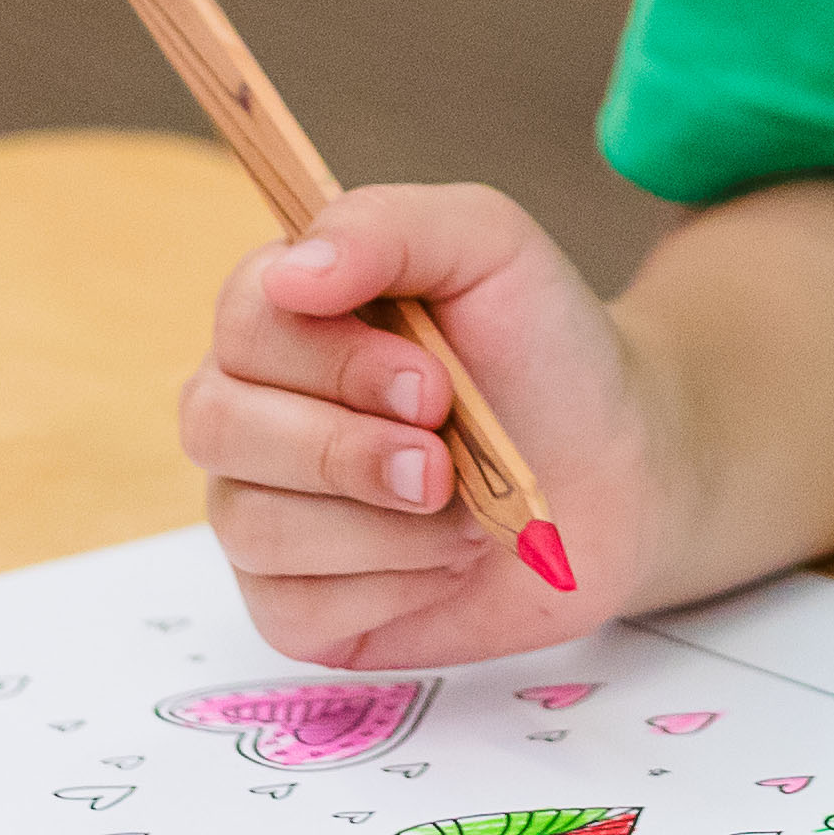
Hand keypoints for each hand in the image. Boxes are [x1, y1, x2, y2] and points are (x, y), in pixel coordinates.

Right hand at [181, 185, 672, 669]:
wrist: (616, 476)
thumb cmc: (544, 352)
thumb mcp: (492, 247)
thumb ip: (388, 226)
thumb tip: (289, 271)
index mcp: (286, 313)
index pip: (243, 319)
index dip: (331, 360)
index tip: (433, 384)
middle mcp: (254, 408)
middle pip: (217, 424)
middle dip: (346, 450)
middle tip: (444, 462)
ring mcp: (263, 507)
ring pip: (254, 524)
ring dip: (386, 525)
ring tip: (466, 511)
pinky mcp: (294, 604)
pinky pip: (293, 607)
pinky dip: (391, 587)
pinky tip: (442, 561)